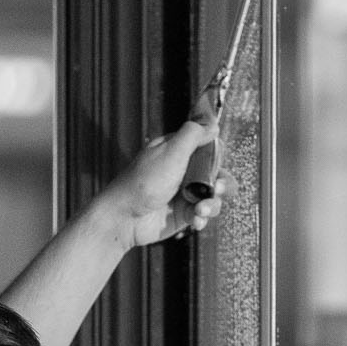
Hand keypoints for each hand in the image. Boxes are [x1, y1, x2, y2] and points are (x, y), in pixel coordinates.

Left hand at [99, 117, 227, 246]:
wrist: (124, 218)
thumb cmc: (142, 183)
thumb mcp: (170, 151)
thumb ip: (193, 135)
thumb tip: (212, 124)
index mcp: (178, 151)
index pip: (209, 148)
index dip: (216, 156)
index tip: (214, 164)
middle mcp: (183, 171)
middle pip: (217, 173)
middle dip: (222, 183)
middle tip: (217, 189)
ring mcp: (184, 193)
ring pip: (214, 196)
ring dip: (213, 204)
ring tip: (201, 210)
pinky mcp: (183, 213)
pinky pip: (204, 214)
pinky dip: (202, 218)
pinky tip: (195, 221)